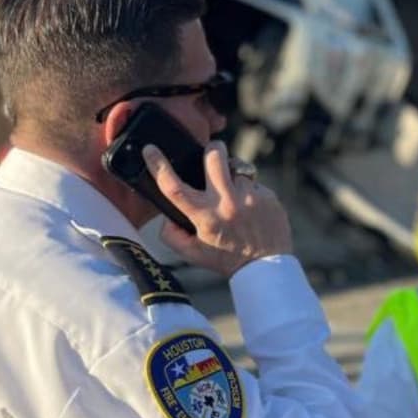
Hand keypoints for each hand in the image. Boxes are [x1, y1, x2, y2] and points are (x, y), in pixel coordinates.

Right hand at [142, 140, 291, 277]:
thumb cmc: (226, 259)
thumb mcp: (193, 254)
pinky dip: (250, 193)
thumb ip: (171, 235)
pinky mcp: (268, 196)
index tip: (150, 149)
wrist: (266, 267)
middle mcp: (226, 204)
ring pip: (237, 167)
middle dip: (212, 149)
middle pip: (214, 157)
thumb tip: (166, 216)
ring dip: (233, 176)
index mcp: (204, 217)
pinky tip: (252, 210)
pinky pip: (254, 183)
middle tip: (212, 156)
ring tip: (235, 195)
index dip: (158, 165)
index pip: (174, 188)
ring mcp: (249, 198)